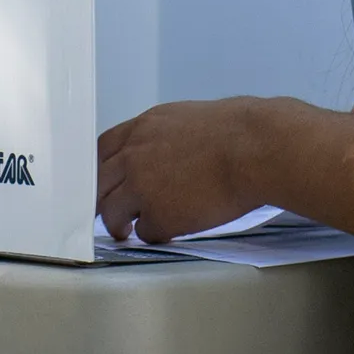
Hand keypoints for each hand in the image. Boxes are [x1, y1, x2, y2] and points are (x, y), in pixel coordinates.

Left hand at [96, 97, 264, 242]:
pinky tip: (166, 231)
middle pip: (99, 184)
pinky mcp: (159, 216)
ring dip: (119, 223)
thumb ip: (162, 136)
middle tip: (111, 212)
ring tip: (126, 231)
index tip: (104, 182)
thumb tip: (160, 153)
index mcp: (142, 128)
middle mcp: (134, 156)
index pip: (101, 150)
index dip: (101, 170)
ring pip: (112, 213)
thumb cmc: (236, 130)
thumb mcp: (186, 118)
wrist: (253, 149)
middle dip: (102, 200)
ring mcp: (142, 187)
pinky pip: (145, 232)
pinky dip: (153, 234)